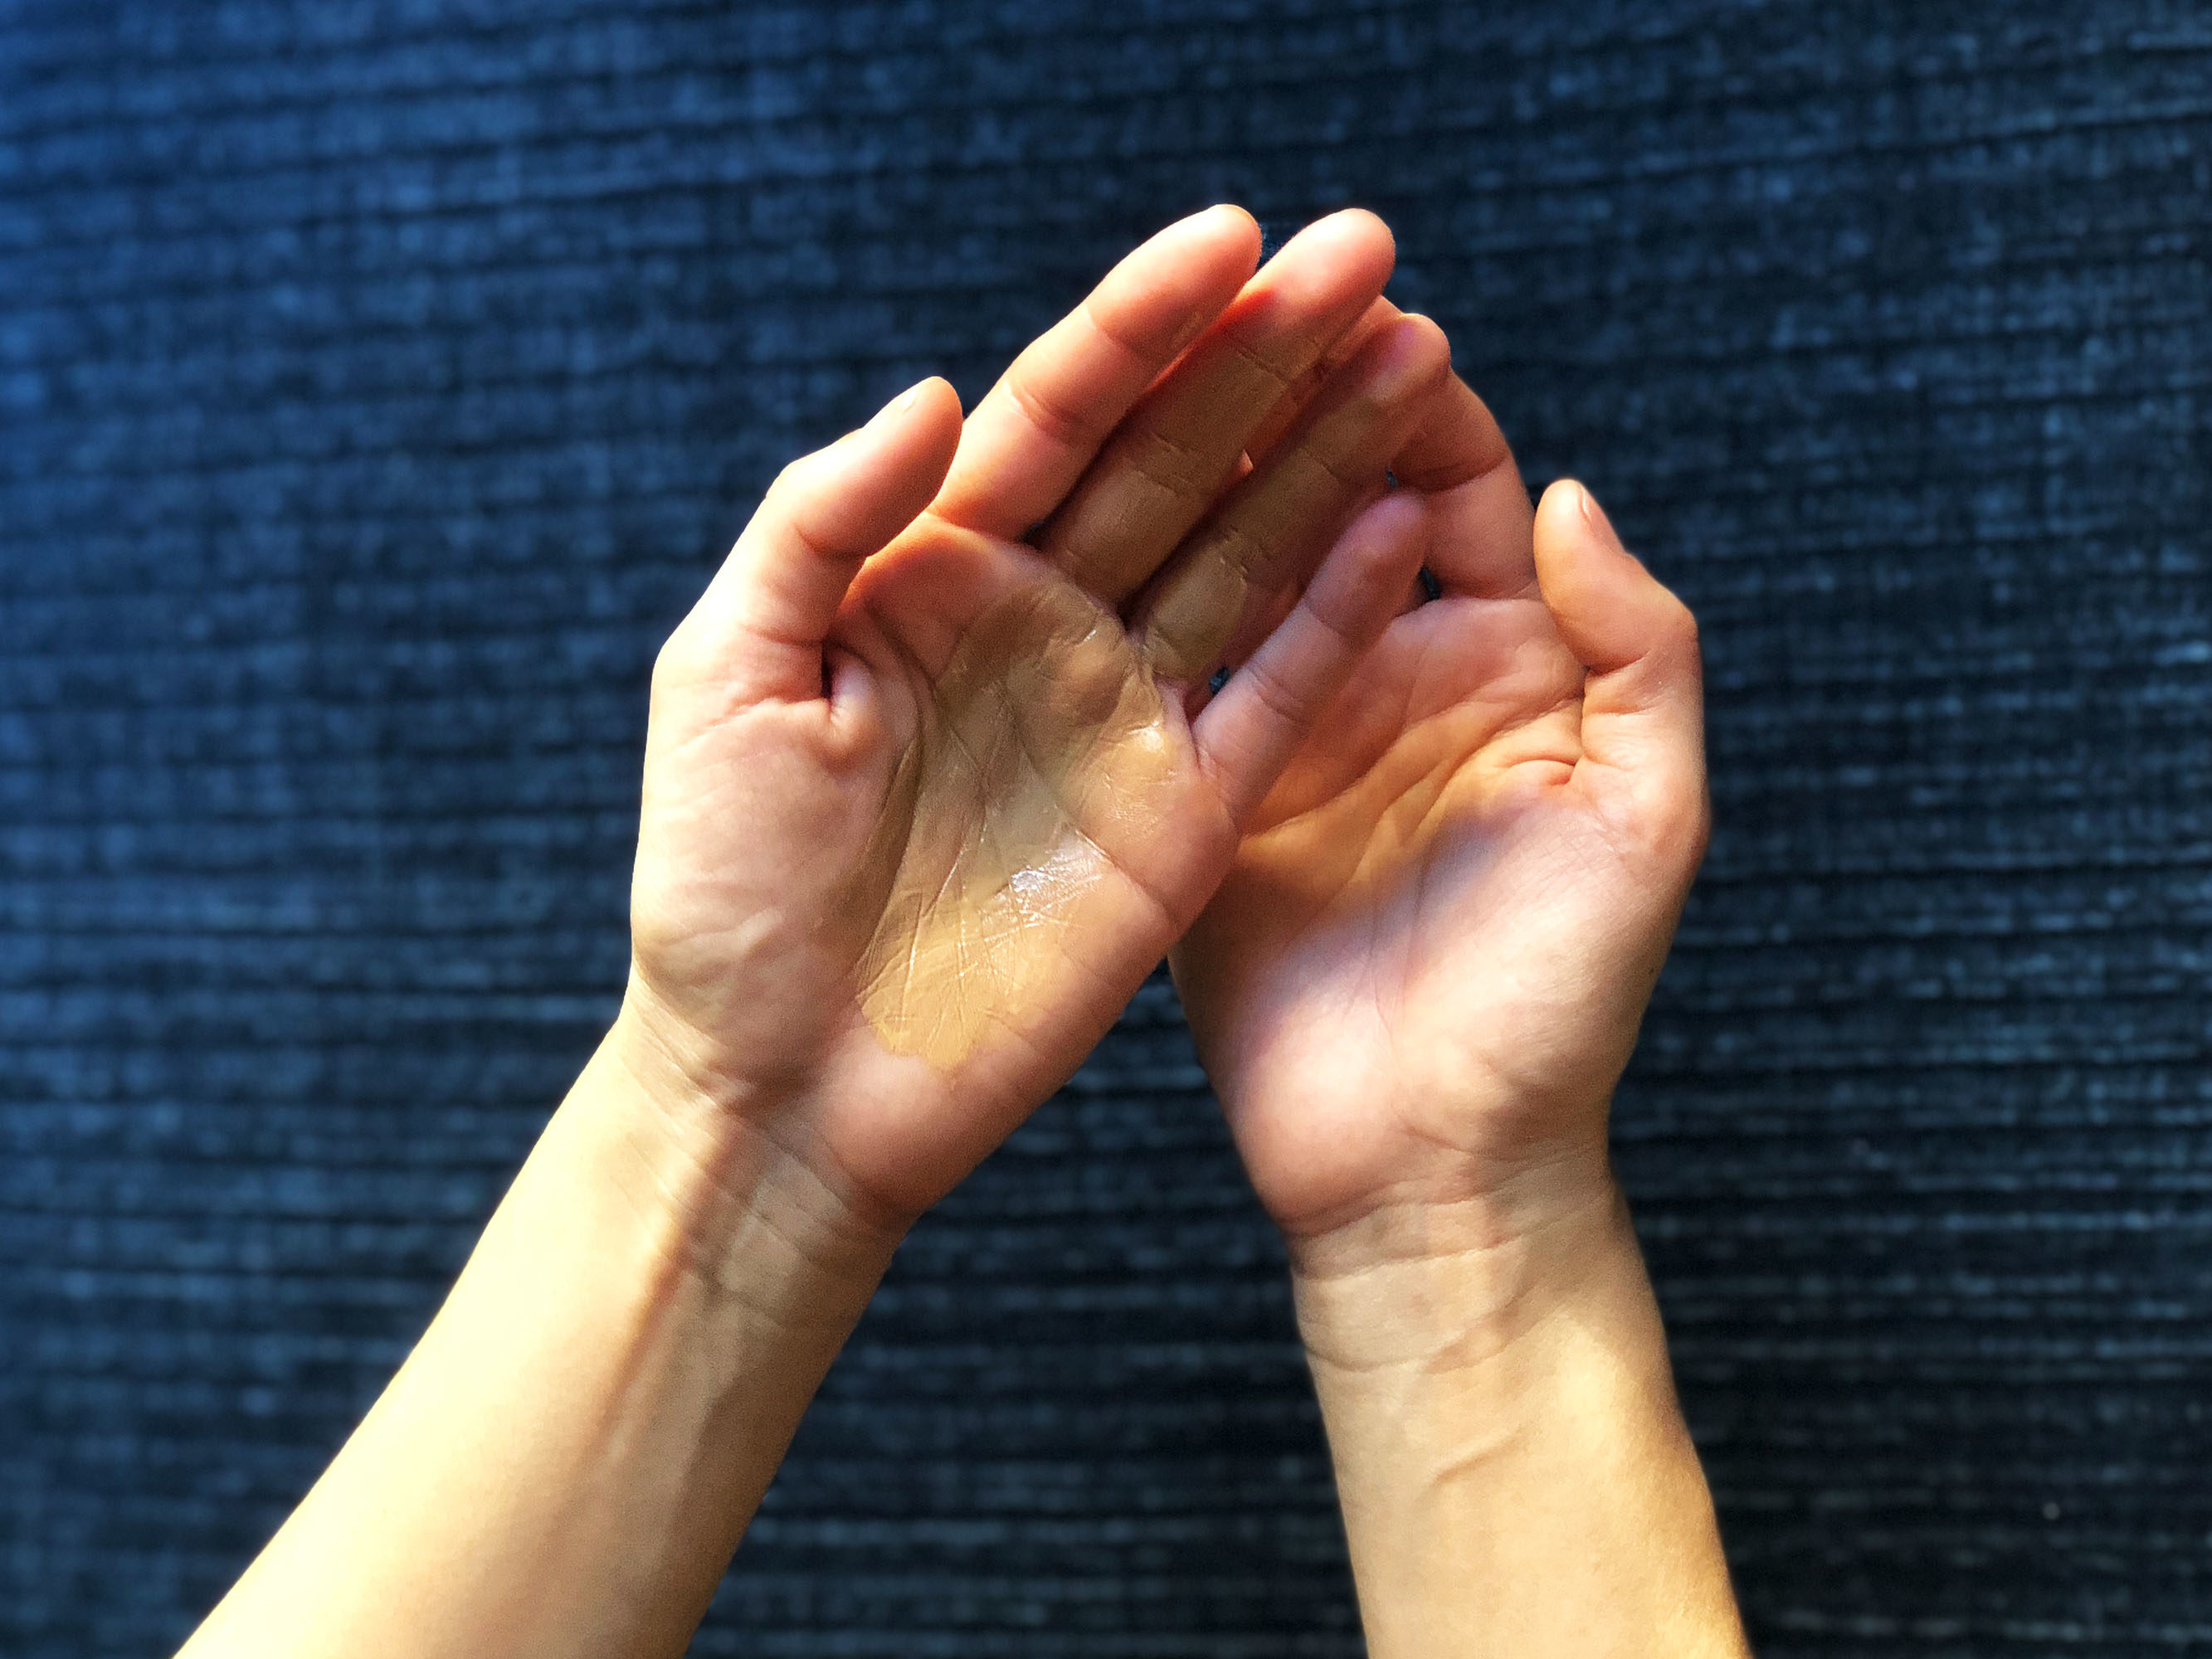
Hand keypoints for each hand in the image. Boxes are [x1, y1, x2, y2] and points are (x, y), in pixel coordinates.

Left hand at [615, 207, 1453, 1232]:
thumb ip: (821, 520)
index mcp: (931, 573)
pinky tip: (1403, 522)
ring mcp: (1119, 715)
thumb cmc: (722, 886)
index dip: (1143, 325)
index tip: (1234, 238)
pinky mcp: (1181, 814)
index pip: (1056, 416)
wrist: (781, 1083)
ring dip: (1329, 454)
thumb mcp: (728, 675)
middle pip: (1174, 460)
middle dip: (1268, 355)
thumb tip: (943, 391)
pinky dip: (1340, 614)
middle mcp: (1040, 623)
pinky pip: (1277, 694)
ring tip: (1415, 351)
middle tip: (1366, 252)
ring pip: (1244, 552)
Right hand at [1173, 390, 1708, 1259]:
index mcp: (1513, 667)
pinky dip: (1142, 599)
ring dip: (1208, 479)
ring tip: (1150, 384)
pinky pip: (1174, 677)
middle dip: (1297, 406)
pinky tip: (1093, 522)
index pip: (1462, 487)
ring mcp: (1294, 735)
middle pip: (1339, 502)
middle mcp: (1397, 680)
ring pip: (1242, 570)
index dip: (1417, 399)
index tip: (1365, 317)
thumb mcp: (1644, 821)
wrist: (1427, 1167)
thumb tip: (1569, 492)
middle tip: (1236, 313)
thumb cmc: (1554, 1007)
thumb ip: (1634, 653)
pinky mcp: (1204, 796)